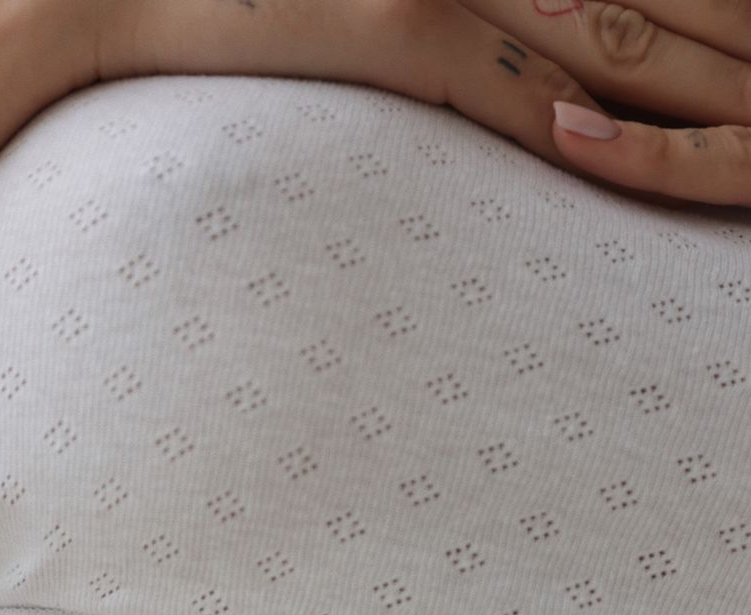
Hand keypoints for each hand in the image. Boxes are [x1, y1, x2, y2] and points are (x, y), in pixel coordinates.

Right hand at [86, 0, 750, 208]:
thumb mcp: (349, 2)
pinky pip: (504, 81)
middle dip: (735, 44)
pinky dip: (581, 118)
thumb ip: (430, 13)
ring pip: (609, 27)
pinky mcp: (389, 20)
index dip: (708, 6)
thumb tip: (501, 68)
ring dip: (698, 85)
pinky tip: (631, 151)